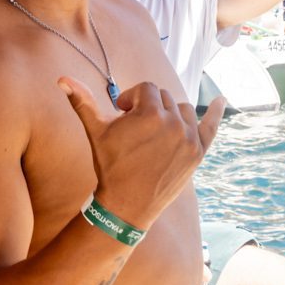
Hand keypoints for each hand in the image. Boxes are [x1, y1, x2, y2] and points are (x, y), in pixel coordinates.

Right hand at [60, 77, 223, 230]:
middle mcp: (174, 124)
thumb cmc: (109, 165)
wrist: (126, 205)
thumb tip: (61, 79)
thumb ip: (82, 102)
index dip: (130, 99)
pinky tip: (223, 101)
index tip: (120, 115)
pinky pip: (211, 127)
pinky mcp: (197, 153)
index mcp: (151, 113)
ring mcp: (189, 139)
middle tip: (134, 130)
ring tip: (154, 131)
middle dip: (147, 108)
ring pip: (182, 110)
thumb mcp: (96, 132)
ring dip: (169, 114)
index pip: (145, 89)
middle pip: (163, 98)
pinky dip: (217, 113)